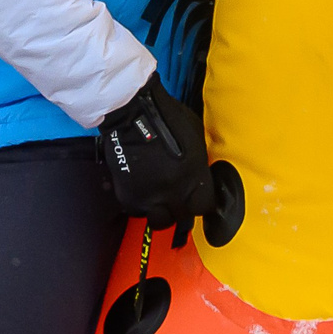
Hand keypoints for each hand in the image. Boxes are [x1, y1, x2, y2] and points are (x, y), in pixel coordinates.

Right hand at [96, 75, 213, 245]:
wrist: (131, 112)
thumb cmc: (167, 117)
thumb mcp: (195, 138)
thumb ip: (198, 164)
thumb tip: (198, 177)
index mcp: (194, 177)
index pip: (204, 207)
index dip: (201, 203)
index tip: (197, 199)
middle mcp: (173, 192)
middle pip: (182, 218)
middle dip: (181, 211)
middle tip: (177, 202)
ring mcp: (149, 197)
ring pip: (158, 221)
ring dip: (160, 213)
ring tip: (158, 201)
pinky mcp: (128, 196)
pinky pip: (137, 210)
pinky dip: (140, 203)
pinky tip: (141, 190)